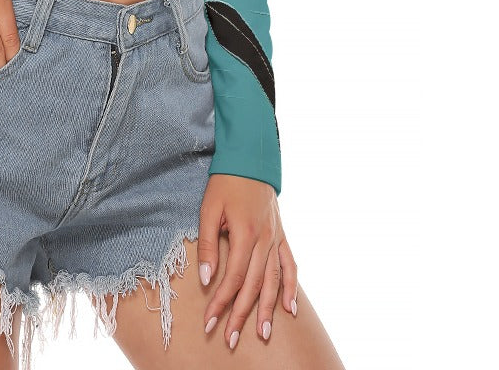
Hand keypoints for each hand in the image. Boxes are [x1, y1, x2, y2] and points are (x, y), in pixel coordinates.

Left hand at [198, 174, 298, 347]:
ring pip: (273, 281)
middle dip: (241, 314)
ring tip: (263, 334)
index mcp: (245, 233)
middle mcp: (265, 240)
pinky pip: (290, 265)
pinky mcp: (282, 235)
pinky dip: (291, 287)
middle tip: (231, 339)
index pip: (233, 277)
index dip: (221, 302)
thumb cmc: (225, 182)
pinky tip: (290, 309)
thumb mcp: (209, 209)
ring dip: (268, 309)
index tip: (210, 322)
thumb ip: (209, 245)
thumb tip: (207, 279)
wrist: (250, 159)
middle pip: (254, 286)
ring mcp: (276, 238)